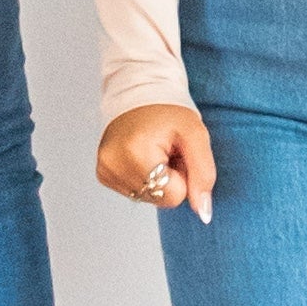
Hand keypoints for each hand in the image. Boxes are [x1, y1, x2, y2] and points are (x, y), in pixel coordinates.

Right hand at [97, 104, 216, 221]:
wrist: (140, 92)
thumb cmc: (170, 112)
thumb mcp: (196, 135)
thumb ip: (203, 175)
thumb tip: (203, 213)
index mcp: (135, 153)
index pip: (174, 196)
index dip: (183, 176)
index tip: (176, 153)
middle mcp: (113, 164)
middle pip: (160, 199)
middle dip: (170, 179)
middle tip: (167, 151)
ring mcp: (105, 170)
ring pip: (148, 198)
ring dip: (157, 179)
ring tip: (154, 150)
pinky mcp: (102, 174)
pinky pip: (134, 193)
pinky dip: (143, 178)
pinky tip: (142, 155)